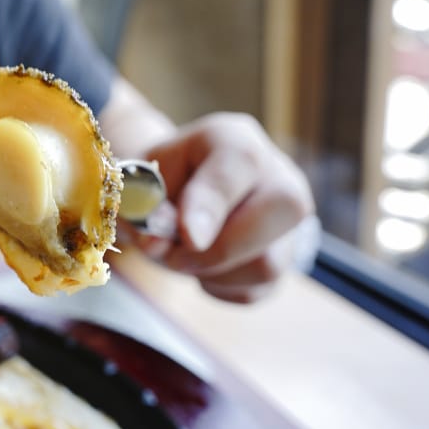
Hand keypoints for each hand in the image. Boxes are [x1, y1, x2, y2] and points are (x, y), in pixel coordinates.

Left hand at [124, 112, 315, 302]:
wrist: (173, 194)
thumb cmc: (157, 183)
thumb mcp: (140, 182)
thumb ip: (144, 206)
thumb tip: (156, 242)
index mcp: (234, 139)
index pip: (239, 164)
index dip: (212, 204)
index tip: (187, 237)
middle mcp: (276, 173)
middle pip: (282, 211)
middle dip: (216, 249)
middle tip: (172, 255)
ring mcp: (287, 219)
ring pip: (268, 263)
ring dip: (211, 272)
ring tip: (181, 255)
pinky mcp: (285, 257)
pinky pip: (258, 289)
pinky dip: (219, 287)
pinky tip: (202, 266)